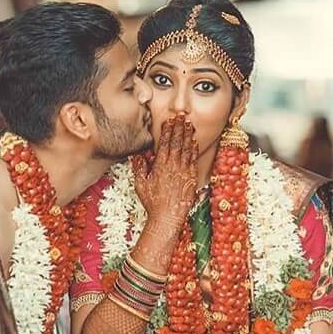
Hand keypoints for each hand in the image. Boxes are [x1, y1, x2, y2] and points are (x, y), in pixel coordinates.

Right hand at [133, 114, 197, 229]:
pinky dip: (193, 150)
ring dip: (188, 135)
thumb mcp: (141, 184)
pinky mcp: (191, 178)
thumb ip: (140, 168)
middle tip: (181, 117)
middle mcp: (174, 165)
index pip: (165, 143)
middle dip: (179, 128)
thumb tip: (137, 155)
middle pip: (177, 142)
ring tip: (189, 124)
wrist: (167, 216)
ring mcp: (184, 171)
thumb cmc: (153, 202)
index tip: (169, 121)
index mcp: (161, 164)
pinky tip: (194, 142)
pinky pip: (193, 160)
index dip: (167, 130)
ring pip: (186, 148)